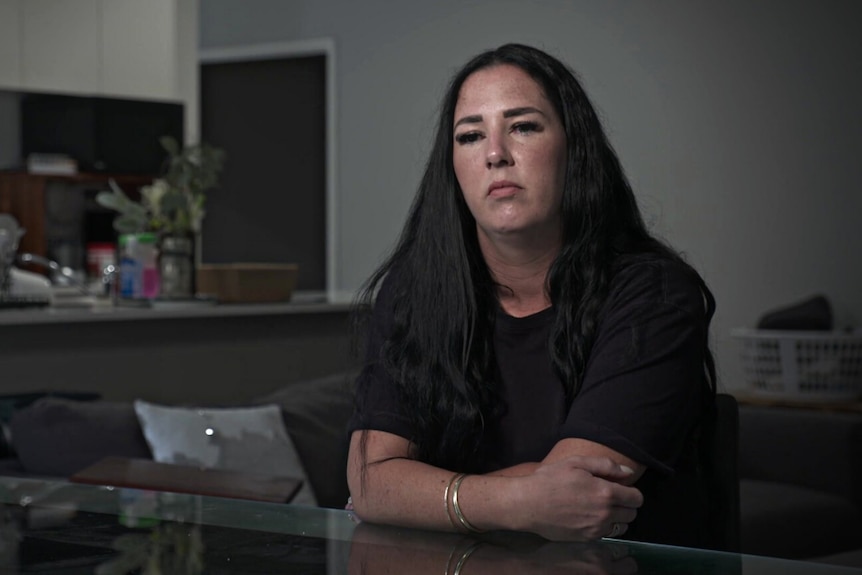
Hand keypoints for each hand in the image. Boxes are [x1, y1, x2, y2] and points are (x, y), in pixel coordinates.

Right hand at [511, 455, 642, 540]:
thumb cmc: (550, 479)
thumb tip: (628, 472)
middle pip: (632, 514)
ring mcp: (596, 529)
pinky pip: (606, 534)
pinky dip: (604, 527)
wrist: (528, 504)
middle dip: (626, 505)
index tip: (622, 488)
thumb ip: (606, 465)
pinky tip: (589, 517)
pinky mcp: (586, 538)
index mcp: (606, 493)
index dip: (632, 491)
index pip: (636, 498)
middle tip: (610, 497)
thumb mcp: (576, 462)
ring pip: (621, 527)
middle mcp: (605, 514)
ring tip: (601, 508)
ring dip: (617, 518)